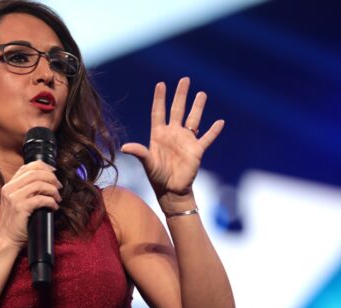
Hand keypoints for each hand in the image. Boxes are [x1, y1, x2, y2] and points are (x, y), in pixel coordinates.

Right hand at [0, 160, 61, 247]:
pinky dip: (51, 202)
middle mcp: (9, 189)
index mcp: (9, 185)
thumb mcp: (16, 202)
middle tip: (59, 186)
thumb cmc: (16, 223)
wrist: (7, 240)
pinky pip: (41, 199)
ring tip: (57, 198)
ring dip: (52, 190)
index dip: (43, 167)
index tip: (54, 172)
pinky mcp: (20, 208)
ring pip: (39, 184)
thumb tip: (46, 180)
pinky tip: (54, 207)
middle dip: (51, 177)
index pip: (26, 167)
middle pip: (34, 173)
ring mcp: (13, 198)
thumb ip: (26, 190)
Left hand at [121, 77, 223, 198]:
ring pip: (193, 119)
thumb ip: (139, 152)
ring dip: (198, 107)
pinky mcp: (197, 150)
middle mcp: (173, 134)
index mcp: (159, 134)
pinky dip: (213, 131)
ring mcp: (186, 140)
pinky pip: (207, 138)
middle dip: (181, 95)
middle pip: (177, 109)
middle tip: (184, 79)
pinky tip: (220, 122)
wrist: (171, 190)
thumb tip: (124, 147)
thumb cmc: (156, 176)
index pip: (159, 112)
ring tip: (202, 93)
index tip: (161, 84)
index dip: (160, 98)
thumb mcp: (147, 163)